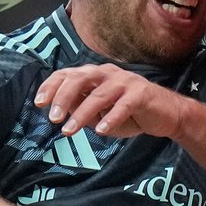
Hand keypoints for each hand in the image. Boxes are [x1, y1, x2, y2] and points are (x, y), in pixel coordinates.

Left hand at [36, 64, 185, 139]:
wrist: (167, 114)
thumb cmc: (129, 113)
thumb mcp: (99, 113)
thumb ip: (80, 107)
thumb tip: (59, 108)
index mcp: (95, 75)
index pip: (68, 75)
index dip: (51, 87)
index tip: (38, 104)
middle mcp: (108, 74)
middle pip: (80, 79)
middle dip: (63, 98)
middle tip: (53, 119)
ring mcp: (125, 83)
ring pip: (99, 95)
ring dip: (82, 114)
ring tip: (68, 131)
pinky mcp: (141, 95)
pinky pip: (123, 106)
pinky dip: (111, 118)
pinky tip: (100, 131)